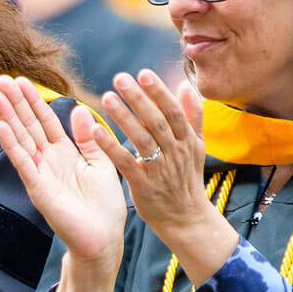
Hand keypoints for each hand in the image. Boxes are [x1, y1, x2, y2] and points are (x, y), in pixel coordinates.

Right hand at [0, 76, 125, 291]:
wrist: (104, 239)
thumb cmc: (104, 206)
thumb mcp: (101, 164)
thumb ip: (88, 138)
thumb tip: (79, 109)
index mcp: (64, 153)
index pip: (45, 121)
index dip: (33, 100)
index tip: (21, 80)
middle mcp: (48, 160)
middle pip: (28, 125)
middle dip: (15, 103)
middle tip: (0, 79)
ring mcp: (40, 173)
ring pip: (21, 139)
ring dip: (8, 118)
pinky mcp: (38, 188)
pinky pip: (23, 162)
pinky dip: (11, 145)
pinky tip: (1, 127)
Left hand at [92, 69, 236, 284]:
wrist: (185, 218)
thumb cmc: (187, 179)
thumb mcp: (196, 147)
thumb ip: (192, 116)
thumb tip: (186, 85)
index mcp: (187, 141)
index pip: (174, 112)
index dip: (159, 92)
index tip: (144, 73)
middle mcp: (175, 153)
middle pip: (157, 121)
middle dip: (139, 98)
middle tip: (120, 78)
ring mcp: (159, 169)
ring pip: (141, 139)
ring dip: (124, 117)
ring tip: (107, 97)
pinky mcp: (143, 185)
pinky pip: (126, 163)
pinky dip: (111, 146)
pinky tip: (96, 131)